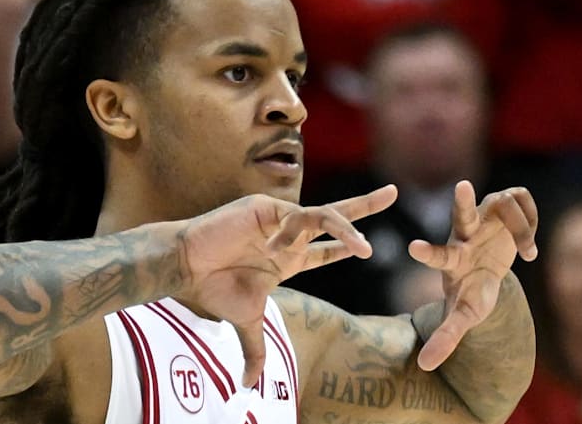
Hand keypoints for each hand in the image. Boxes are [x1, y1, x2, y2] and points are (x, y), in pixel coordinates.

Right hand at [177, 185, 397, 386]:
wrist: (186, 267)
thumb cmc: (212, 288)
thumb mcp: (246, 321)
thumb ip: (254, 349)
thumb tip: (249, 387)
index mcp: (287, 258)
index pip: (326, 250)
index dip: (347, 248)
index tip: (369, 249)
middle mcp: (286, 235)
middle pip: (334, 219)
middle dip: (365, 206)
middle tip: (394, 194)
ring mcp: (277, 218)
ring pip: (323, 216)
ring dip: (347, 230)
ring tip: (365, 251)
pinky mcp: (265, 207)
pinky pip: (293, 216)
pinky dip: (294, 232)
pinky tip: (280, 248)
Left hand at [408, 181, 537, 370]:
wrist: (487, 274)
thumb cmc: (470, 294)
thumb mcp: (462, 316)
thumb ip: (445, 337)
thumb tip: (426, 367)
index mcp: (451, 260)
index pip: (437, 255)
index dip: (427, 253)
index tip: (412, 248)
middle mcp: (463, 234)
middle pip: (461, 215)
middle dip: (462, 202)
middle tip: (462, 186)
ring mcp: (482, 218)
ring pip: (500, 204)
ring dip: (521, 227)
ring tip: (527, 253)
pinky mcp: (501, 207)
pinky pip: (519, 199)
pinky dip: (531, 220)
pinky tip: (529, 246)